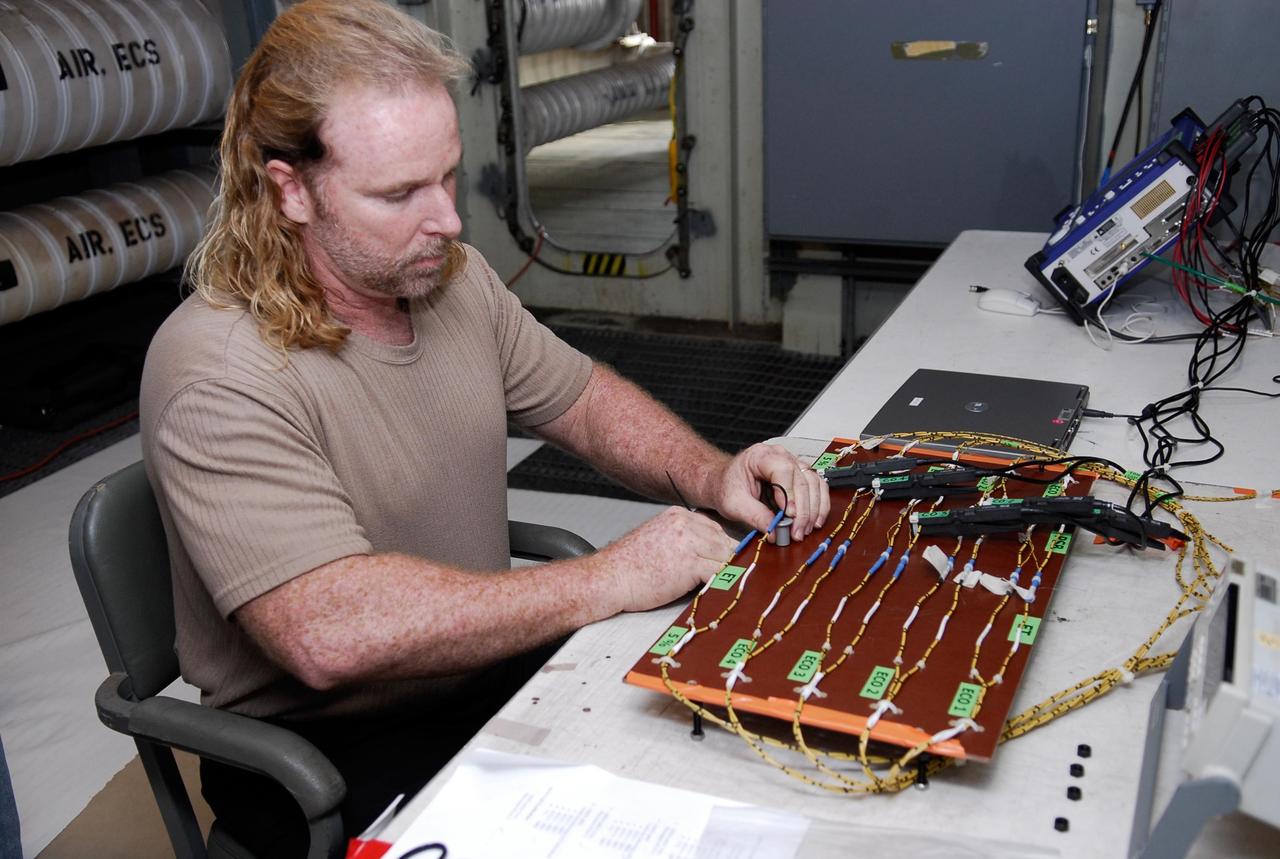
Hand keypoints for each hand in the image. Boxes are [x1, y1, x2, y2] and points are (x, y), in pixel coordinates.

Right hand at [599, 507, 737, 612]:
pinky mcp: (690, 564)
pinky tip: (716, 591)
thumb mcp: (657, 538)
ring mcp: (689, 542)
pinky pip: (720, 573)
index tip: (721, 562)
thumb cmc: (628, 565)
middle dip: (725, 560)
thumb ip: (682, 539)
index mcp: (677, 515)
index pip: (713, 527)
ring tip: (722, 585)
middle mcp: (685, 524)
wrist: (608, 578)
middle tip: (727, 577)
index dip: (719, 547)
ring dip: (725, 572)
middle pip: (723, 540)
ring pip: (726, 556)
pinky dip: (722, 583)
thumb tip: (707, 552)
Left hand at [713, 443, 829, 540]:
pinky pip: (817, 486)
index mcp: (760, 456)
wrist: (725, 482)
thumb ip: (754, 516)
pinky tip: (815, 520)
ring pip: (813, 482)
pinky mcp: (799, 475)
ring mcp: (792, 463)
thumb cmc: (727, 486)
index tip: (789, 515)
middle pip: (801, 478)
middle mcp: (780, 455)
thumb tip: (775, 531)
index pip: (783, 470)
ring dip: (813, 508)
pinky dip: (819, 504)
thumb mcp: (733, 504)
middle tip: (797, 531)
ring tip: (806, 529)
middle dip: (802, 509)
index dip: (789, 493)